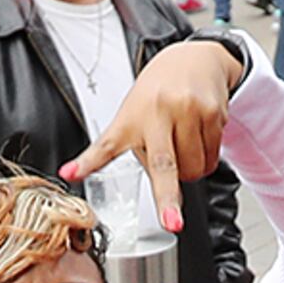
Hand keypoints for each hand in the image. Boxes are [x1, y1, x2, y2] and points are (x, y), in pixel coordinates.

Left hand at [63, 36, 243, 232]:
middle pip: (163, 165)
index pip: (106, 143)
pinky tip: (199, 138)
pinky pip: (211, 158)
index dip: (88, 161)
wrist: (195, 59)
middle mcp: (158, 111)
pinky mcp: (212, 113)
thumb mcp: (137, 113)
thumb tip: (165, 195)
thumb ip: (142, 150)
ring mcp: (187, 111)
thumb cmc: (159, 92)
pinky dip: (206, 160)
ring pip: (193, 169)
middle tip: (172, 223)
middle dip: (167, 199)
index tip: (71, 172)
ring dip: (189, 171)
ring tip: (182, 146)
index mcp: (131, 115)